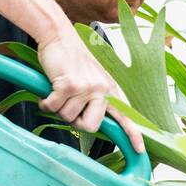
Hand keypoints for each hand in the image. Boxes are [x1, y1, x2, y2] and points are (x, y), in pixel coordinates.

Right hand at [36, 28, 145, 153]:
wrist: (58, 35)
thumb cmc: (72, 59)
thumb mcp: (92, 78)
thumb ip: (96, 98)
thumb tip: (90, 123)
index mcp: (110, 89)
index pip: (125, 116)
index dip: (133, 135)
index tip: (140, 151)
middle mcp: (101, 89)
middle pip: (90, 126)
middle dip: (76, 121)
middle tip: (69, 106)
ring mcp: (86, 87)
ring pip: (68, 117)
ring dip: (58, 108)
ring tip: (58, 91)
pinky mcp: (68, 85)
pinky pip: (53, 107)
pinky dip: (46, 103)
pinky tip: (47, 91)